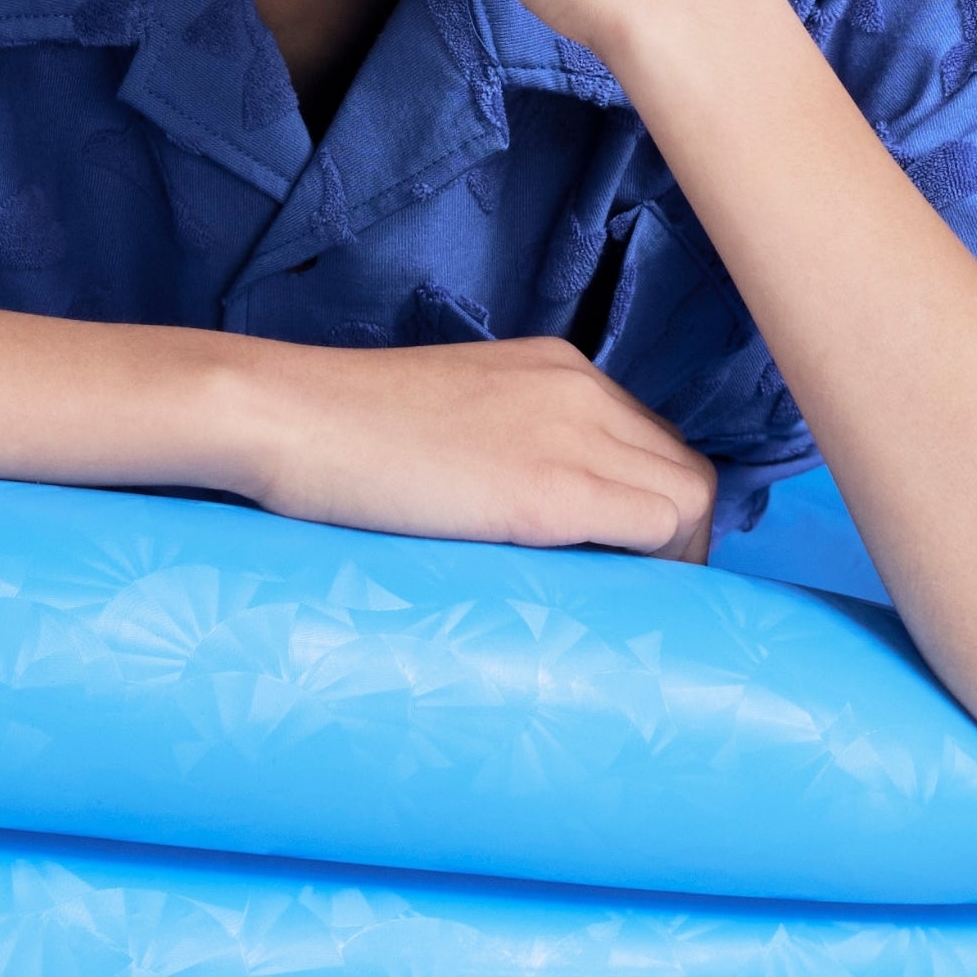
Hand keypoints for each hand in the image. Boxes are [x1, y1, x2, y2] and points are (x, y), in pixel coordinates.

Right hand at [241, 332, 715, 558]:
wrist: (287, 415)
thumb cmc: (340, 428)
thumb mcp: (449, 416)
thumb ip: (504, 441)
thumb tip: (521, 508)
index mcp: (556, 368)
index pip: (651, 439)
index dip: (650, 505)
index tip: (622, 557)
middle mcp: (581, 390)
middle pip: (684, 466)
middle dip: (675, 536)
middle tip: (629, 594)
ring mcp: (572, 436)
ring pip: (689, 498)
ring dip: (673, 559)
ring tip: (623, 607)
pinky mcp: (553, 492)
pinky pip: (660, 529)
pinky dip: (657, 571)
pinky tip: (615, 604)